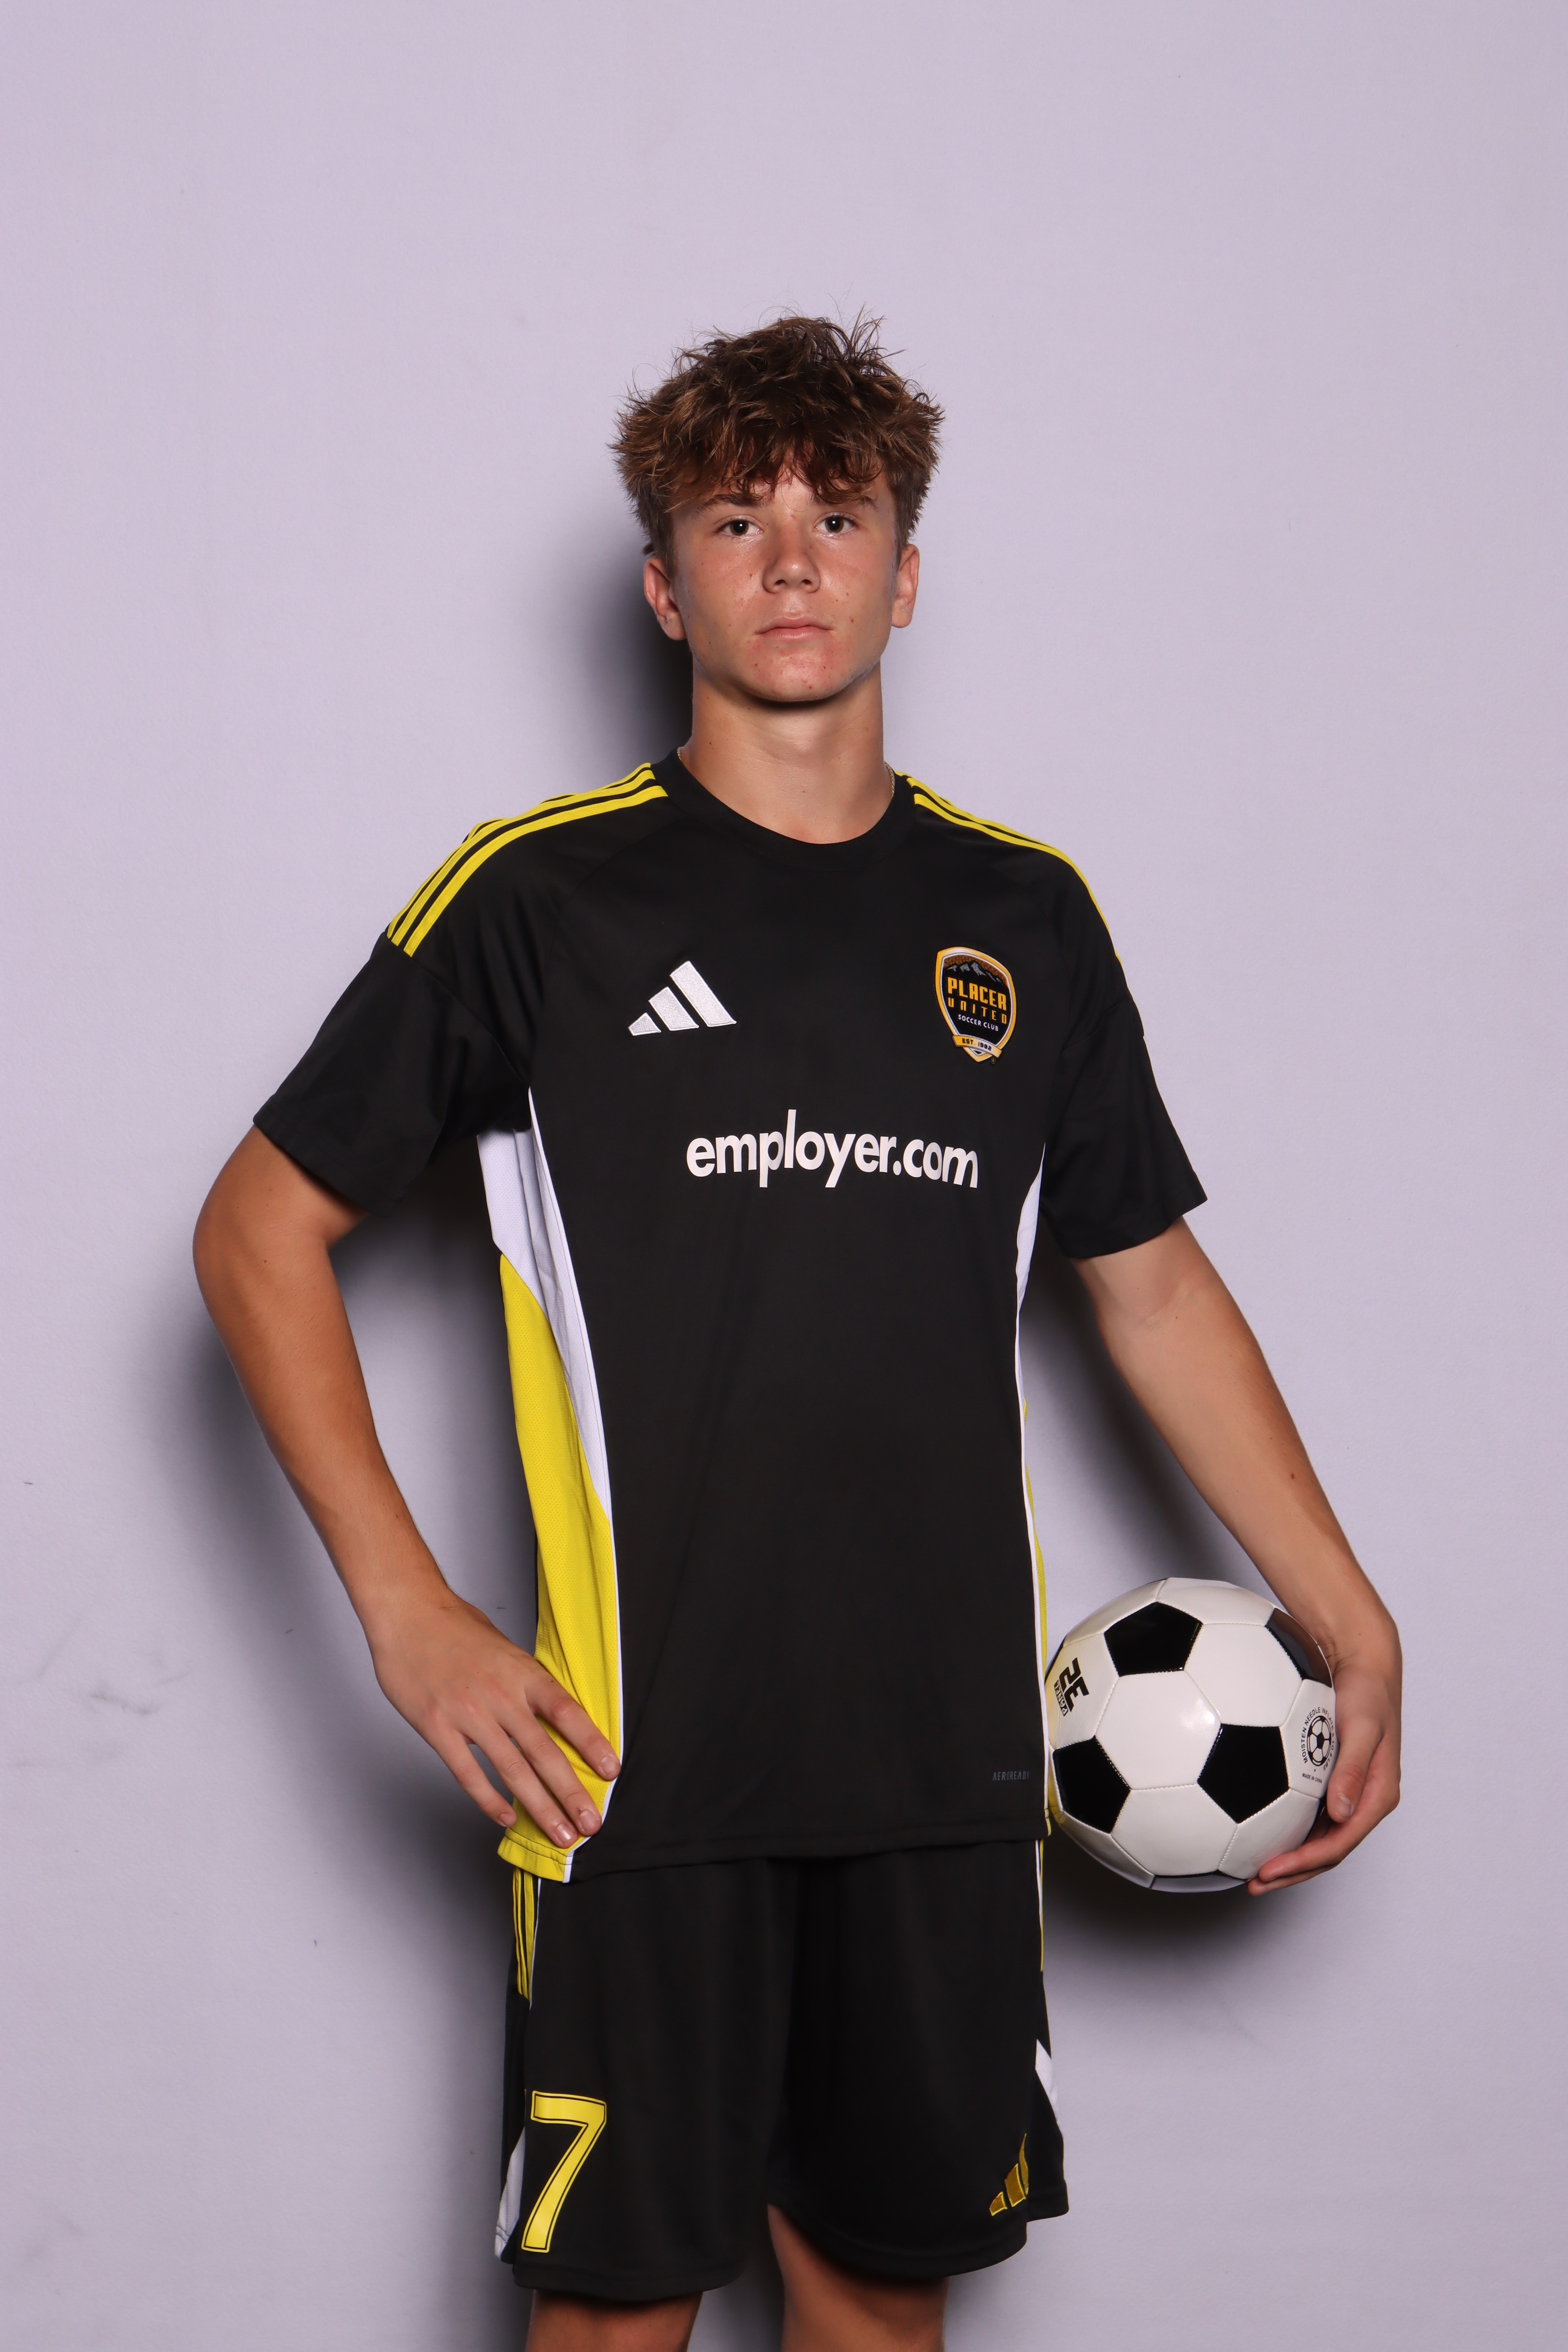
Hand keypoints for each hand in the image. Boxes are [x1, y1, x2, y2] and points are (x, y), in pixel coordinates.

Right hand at [367, 1585, 619, 1845]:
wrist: (407, 1612)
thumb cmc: (453, 1626)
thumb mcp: (503, 1647)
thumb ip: (524, 1682)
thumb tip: (548, 1712)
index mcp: (522, 1673)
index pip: (567, 1712)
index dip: (592, 1743)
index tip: (611, 1770)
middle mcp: (501, 1696)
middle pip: (545, 1752)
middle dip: (571, 1793)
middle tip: (590, 1823)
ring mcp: (469, 1714)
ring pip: (512, 1770)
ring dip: (539, 1807)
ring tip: (559, 1833)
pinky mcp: (438, 1728)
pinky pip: (468, 1773)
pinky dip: (488, 1800)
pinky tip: (506, 1817)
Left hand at [1249, 1638, 1400, 1893]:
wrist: (1363, 1663)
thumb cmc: (1367, 1691)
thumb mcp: (1364, 1726)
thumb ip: (1354, 1768)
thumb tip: (1341, 1812)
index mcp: (1377, 1796)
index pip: (1340, 1843)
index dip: (1305, 1863)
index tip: (1269, 1871)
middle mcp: (1361, 1800)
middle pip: (1327, 1851)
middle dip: (1292, 1873)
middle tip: (1254, 1884)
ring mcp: (1345, 1792)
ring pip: (1316, 1837)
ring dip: (1287, 1857)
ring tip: (1248, 1869)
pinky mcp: (1328, 1779)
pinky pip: (1305, 1813)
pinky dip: (1284, 1827)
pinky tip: (1252, 1827)